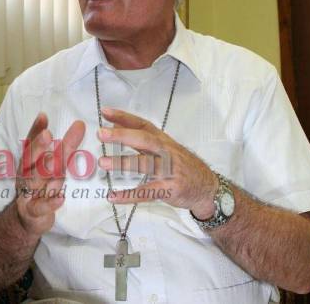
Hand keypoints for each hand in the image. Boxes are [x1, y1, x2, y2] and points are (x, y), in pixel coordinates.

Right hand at [15, 113, 84, 238]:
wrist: (28, 218)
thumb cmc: (43, 185)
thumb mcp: (53, 165)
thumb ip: (65, 146)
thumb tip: (80, 124)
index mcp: (29, 161)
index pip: (31, 142)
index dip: (36, 129)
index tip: (44, 115)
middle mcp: (26, 173)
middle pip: (31, 159)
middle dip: (38, 146)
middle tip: (47, 134)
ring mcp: (29, 192)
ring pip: (35, 180)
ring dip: (44, 170)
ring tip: (53, 161)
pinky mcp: (34, 211)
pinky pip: (41, 207)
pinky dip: (50, 203)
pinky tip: (60, 198)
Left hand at [97, 108, 218, 218]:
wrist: (207, 187)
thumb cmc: (182, 166)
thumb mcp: (166, 148)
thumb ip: (143, 139)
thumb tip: (117, 126)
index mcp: (163, 140)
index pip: (142, 124)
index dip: (124, 117)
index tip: (105, 112)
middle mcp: (166, 152)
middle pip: (144, 140)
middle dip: (123, 136)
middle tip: (102, 134)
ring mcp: (169, 171)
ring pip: (145, 164)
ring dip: (123, 163)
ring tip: (103, 162)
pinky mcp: (170, 189)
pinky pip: (147, 192)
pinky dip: (129, 196)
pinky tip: (113, 197)